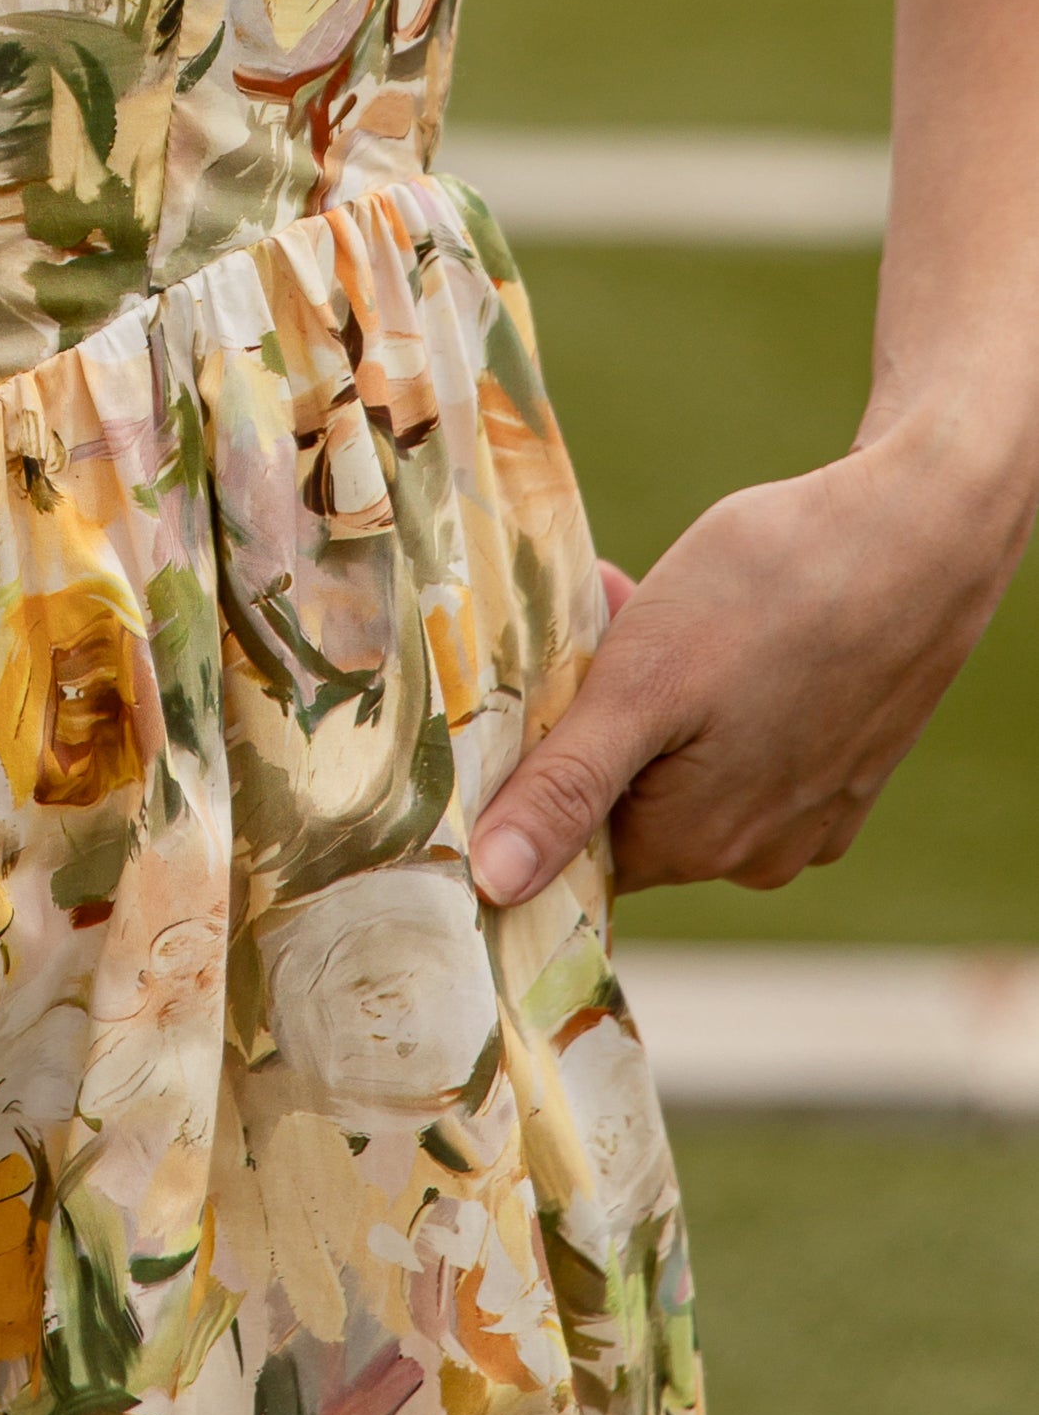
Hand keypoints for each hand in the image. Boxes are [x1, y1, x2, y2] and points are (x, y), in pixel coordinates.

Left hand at [471, 428, 1016, 905]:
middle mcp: (758, 852)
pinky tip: (709, 616)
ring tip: (637, 601)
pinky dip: (710, 688)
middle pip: (626, 799)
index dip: (535, 766)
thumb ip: (565, 789)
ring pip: (682, 763)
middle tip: (586, 624)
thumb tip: (494, 885)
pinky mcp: (844, 762)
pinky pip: (746, 743)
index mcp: (697, 846)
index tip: (528, 689)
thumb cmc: (776, 592)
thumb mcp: (641, 682)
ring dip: (644, 693)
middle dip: (591, 718)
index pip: (571, 847)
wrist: (920, 529)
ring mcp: (811, 810)